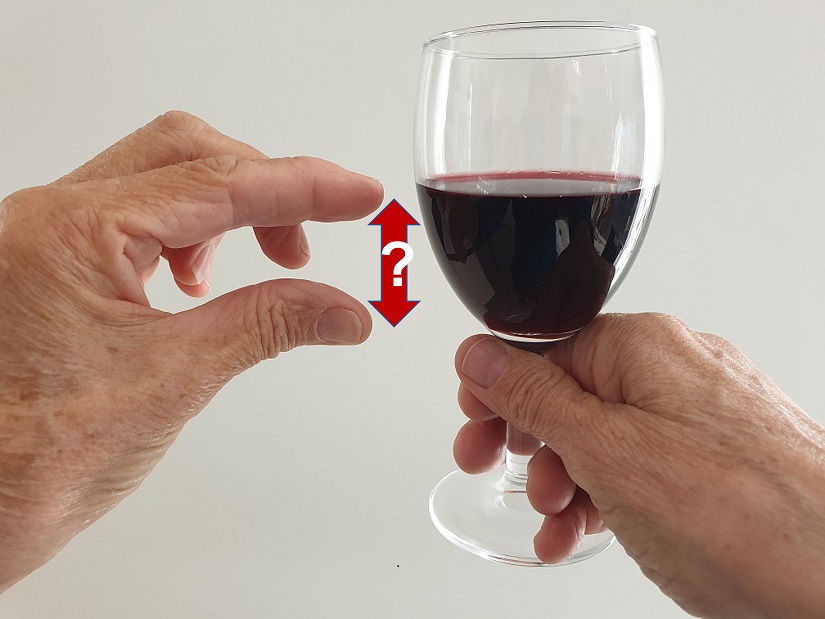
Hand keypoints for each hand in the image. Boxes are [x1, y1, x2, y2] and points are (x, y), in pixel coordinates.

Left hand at [0, 111, 382, 591]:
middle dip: (263, 187)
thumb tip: (341, 309)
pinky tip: (202, 279)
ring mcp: (49, 240)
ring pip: (161, 179)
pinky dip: (191, 234)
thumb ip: (266, 326)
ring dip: (227, 210)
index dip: (302, 186)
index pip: (218, 183)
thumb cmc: (29, 461)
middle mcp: (51, 221)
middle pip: (186, 153)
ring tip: (262, 263)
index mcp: (71, 234)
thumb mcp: (172, 382)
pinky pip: (136, 217)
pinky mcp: (56, 265)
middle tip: (314, 233)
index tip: (357, 194)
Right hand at [453, 314, 824, 618]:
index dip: (500, 387)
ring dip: (563, 478)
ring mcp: (697, 418)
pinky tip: (582, 530)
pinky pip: (640, 466)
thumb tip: (481, 356)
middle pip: (571, 392)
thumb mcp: (605, 451)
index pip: (546, 348)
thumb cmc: (742, 514)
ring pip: (603, 436)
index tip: (474, 419)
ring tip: (552, 517)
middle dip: (526, 438)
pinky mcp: (713, 461)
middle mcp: (673, 371)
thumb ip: (534, 398)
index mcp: (644, 346)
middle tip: (488, 464)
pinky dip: (604, 496)